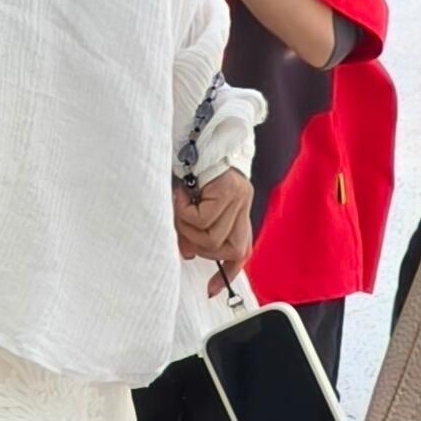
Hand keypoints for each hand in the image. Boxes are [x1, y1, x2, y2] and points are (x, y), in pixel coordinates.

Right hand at [175, 170, 253, 287]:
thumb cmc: (191, 165)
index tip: (211, 290)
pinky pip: (205, 218)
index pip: (241, 250)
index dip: (228, 272)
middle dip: (201, 247)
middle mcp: (243, 204)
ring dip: (189, 229)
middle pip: (228, 249)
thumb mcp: (192, 203)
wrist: (200, 130)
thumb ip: (195, 229)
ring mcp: (240, 197)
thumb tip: (188, 253)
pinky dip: (186, 214)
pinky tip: (178, 197)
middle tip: (180, 228)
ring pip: (214, 236)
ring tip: (176, 209)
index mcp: (238, 210)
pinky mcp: (230, 190)